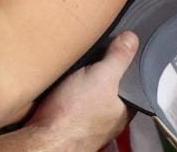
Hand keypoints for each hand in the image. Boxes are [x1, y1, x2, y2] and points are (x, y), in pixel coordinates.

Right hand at [27, 31, 138, 147]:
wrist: (44, 138)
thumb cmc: (75, 115)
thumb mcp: (101, 76)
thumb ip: (118, 58)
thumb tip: (132, 38)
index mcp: (124, 109)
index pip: (131, 82)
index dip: (125, 63)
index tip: (117, 46)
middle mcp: (109, 118)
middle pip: (109, 86)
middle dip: (100, 71)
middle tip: (92, 52)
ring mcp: (88, 121)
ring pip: (88, 93)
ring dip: (81, 80)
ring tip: (75, 65)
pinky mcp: (67, 120)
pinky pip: (71, 99)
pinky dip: (67, 90)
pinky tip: (61, 82)